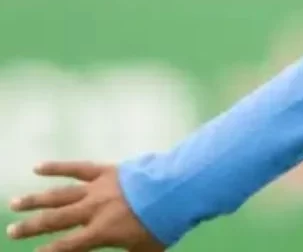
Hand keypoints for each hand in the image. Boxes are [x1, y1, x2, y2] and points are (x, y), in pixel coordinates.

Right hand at [6, 162, 164, 251]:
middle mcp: (92, 210)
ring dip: (35, 199)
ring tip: (15, 203)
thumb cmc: (164, 223)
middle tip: (11, 230)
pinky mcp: (106, 170)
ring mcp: (97, 188)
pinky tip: (38, 167)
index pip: (65, 246)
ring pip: (59, 194)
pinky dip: (57, 167)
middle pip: (54, 220)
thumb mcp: (145, 250)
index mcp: (100, 232)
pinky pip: (77, 168)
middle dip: (31, 226)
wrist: (178, 189)